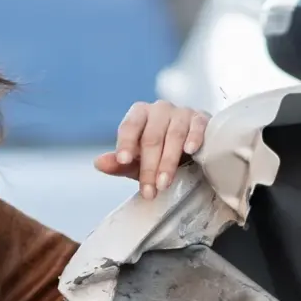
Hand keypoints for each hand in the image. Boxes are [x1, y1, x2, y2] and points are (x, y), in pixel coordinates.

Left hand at [94, 101, 209, 199]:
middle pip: (151, 137)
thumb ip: (119, 164)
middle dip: (149, 166)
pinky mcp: (201, 119)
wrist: (190, 152)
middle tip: (149, 191)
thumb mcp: (136, 163)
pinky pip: (198, 126)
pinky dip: (194, 138)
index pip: (129, 126)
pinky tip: (190, 151)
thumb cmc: (158, 155)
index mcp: (139, 115)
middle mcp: (159, 109)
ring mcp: (182, 112)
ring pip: (174, 135)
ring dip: (168, 161)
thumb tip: (98, 163)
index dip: (126, 143)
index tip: (123, 161)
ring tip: (164, 183)